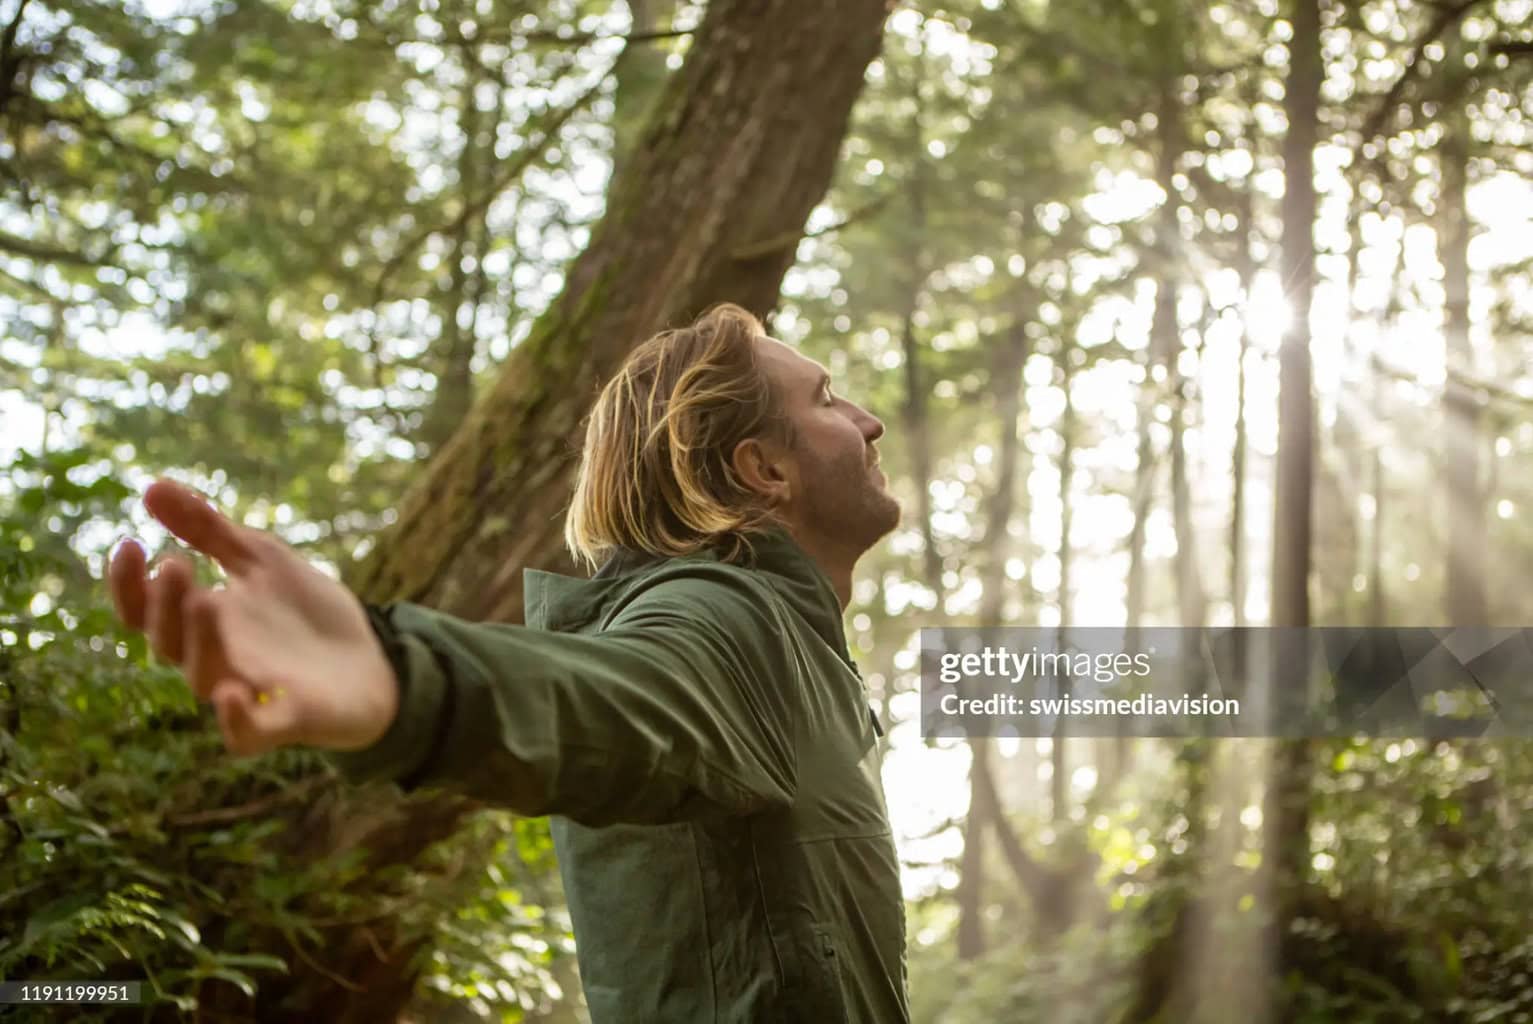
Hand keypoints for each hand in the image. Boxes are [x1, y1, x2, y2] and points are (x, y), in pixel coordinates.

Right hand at [109, 478, 399, 756]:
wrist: (373, 658)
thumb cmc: (306, 613)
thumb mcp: (260, 559)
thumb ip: (209, 529)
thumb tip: (150, 486)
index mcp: (202, 623)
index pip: (146, 611)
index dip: (128, 585)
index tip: (129, 544)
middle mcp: (214, 661)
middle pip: (169, 642)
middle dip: (166, 606)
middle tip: (176, 565)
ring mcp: (249, 692)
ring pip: (203, 679)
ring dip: (200, 642)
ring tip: (206, 600)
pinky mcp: (287, 720)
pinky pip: (248, 733)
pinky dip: (236, 720)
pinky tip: (231, 695)